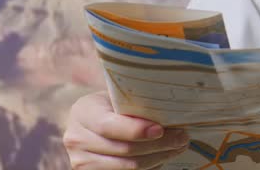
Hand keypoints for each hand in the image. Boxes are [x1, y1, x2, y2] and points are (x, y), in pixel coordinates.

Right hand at [63, 91, 191, 168]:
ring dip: (158, 158)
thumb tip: (173, 110)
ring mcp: (81, 161)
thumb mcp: (116, 97)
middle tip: (183, 138)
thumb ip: (135, 103)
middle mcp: (76, 138)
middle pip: (123, 149)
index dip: (136, 130)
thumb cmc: (109, 105)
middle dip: (158, 145)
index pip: (109, 126)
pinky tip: (161, 157)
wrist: (88, 122)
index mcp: (83, 112)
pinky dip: (148, 167)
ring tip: (178, 147)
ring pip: (128, 166)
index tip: (160, 129)